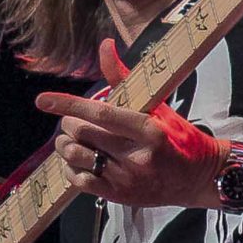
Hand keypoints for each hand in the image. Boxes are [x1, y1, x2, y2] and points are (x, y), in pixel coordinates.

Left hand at [36, 38, 223, 206]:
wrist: (198, 178)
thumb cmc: (177, 138)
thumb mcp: (157, 106)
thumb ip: (124, 78)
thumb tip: (105, 46)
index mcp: (148, 130)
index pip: (101, 114)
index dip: (68, 105)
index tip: (44, 100)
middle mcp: (137, 156)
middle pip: (83, 135)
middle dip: (70, 124)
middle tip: (74, 122)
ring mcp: (127, 179)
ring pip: (77, 157)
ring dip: (66, 145)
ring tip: (73, 140)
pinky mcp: (120, 196)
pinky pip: (80, 181)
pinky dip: (71, 168)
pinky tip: (79, 161)